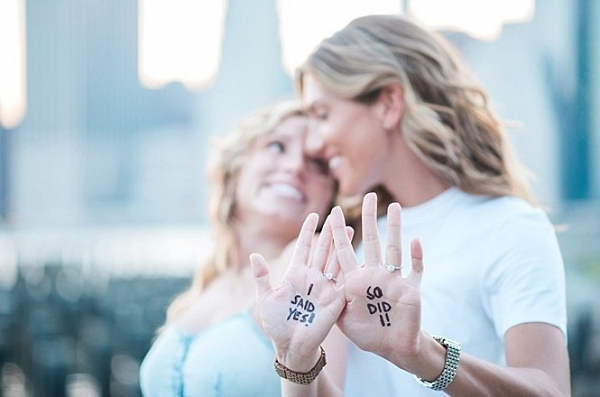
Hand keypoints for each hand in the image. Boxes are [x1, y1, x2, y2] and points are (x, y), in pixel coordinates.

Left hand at [250, 213, 346, 368]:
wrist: (290, 346)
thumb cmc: (276, 324)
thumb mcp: (266, 298)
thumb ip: (262, 277)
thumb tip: (254, 255)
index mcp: (296, 274)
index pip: (304, 247)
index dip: (308, 231)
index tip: (313, 215)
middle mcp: (312, 277)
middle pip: (323, 249)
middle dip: (329, 232)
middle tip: (337, 214)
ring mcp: (325, 287)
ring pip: (335, 261)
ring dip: (342, 245)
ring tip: (349, 227)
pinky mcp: (335, 300)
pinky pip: (344, 281)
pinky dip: (350, 268)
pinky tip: (357, 256)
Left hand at [331, 192, 424, 363]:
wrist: (392, 348)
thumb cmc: (365, 333)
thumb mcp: (339, 318)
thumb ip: (327, 300)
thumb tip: (315, 285)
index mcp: (355, 280)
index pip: (344, 250)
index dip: (337, 232)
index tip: (332, 211)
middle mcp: (374, 275)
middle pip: (371, 241)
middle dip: (369, 219)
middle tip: (369, 196)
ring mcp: (393, 280)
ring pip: (394, 248)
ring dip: (395, 228)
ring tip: (395, 206)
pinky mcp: (411, 289)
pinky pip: (415, 269)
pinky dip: (417, 256)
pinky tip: (415, 240)